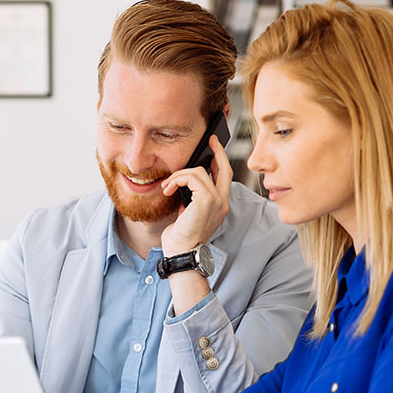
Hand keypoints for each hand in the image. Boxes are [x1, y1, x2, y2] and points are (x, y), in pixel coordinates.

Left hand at [160, 135, 231, 255]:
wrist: (182, 252)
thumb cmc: (182, 238)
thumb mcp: (188, 214)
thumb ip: (192, 199)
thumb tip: (185, 184)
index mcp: (219, 206)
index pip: (224, 178)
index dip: (220, 162)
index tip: (214, 150)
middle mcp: (223, 203)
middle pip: (225, 169)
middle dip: (218, 151)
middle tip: (211, 140)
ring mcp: (217, 201)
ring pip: (200, 172)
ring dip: (179, 175)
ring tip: (168, 186)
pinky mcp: (207, 200)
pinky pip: (191, 177)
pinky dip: (176, 180)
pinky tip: (168, 190)